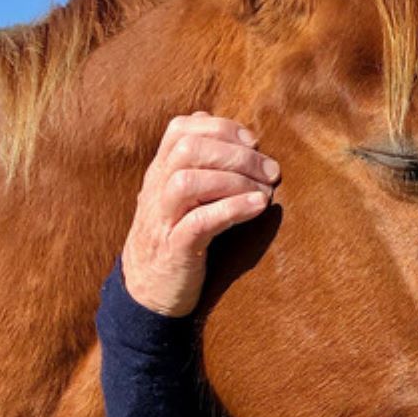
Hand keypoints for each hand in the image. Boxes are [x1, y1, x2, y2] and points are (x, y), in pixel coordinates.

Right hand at [121, 112, 280, 316]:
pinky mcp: (174, 250)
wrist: (146, 293)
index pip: (181, 129)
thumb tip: (216, 123)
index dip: (221, 128)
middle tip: (271, 171)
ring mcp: (162, 220)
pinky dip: (231, 209)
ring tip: (266, 192)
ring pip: (187, 182)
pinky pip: (198, 223)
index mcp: (159, 172)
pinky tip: (258, 206)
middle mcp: (156, 190)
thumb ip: (195, 162)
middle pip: (187, 150)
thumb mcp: (179, 195)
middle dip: (236, 154)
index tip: (253, 143)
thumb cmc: (175, 237)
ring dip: (234, 180)